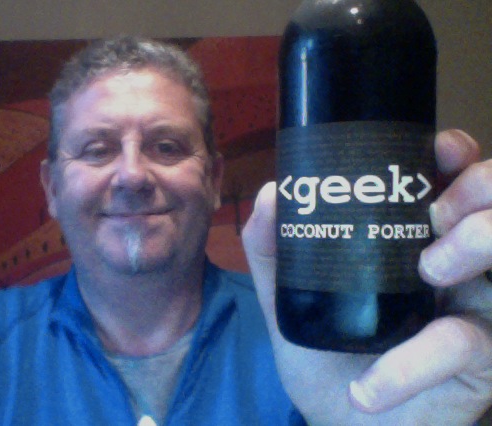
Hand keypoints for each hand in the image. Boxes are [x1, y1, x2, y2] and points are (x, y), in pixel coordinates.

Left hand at [242, 130, 491, 424]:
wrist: (341, 424)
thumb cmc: (326, 355)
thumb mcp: (289, 299)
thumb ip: (273, 251)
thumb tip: (271, 193)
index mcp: (416, 240)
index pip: (453, 181)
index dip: (457, 154)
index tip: (437, 148)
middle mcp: (458, 265)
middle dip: (478, 188)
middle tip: (437, 213)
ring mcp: (477, 309)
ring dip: (475, 245)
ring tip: (428, 270)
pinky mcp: (481, 361)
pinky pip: (466, 344)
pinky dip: (412, 363)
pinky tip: (369, 388)